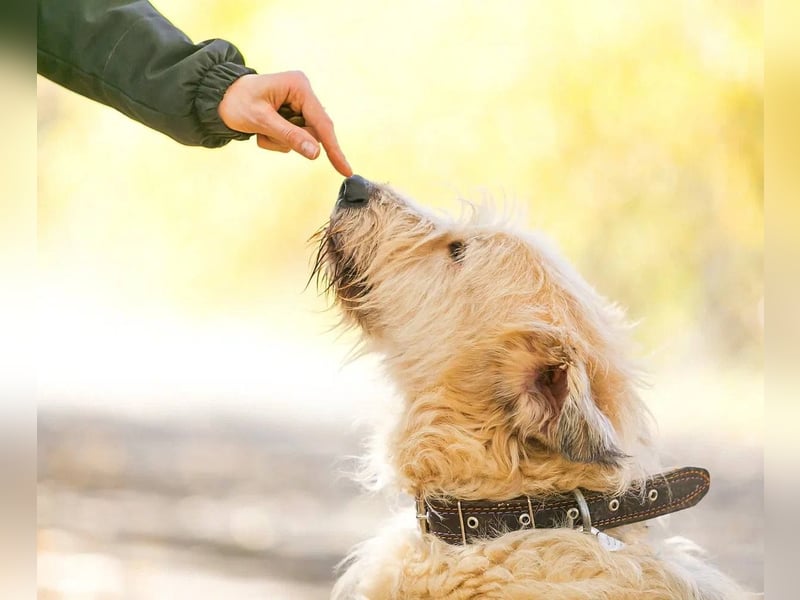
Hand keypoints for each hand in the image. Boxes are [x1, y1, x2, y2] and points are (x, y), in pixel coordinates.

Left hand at [218, 71, 352, 175]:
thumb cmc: (236, 103)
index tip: (346, 170)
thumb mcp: (262, 121)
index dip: (334, 149)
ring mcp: (299, 104)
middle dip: (290, 140)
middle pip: (314, 133)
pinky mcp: (293, 114)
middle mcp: (303, 93)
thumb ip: (290, 136)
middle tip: (264, 134)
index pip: (322, 124)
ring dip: (281, 141)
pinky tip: (262, 131)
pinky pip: (295, 138)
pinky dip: (277, 140)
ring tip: (260, 130)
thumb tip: (316, 153)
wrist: (218, 98)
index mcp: (299, 87)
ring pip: (304, 138)